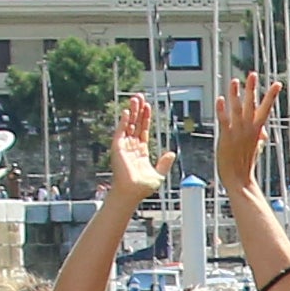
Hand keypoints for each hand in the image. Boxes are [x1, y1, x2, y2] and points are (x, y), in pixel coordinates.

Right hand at [101, 94, 167, 211]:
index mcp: (141, 152)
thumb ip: (164, 163)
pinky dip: (123, 121)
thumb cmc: (142, 188)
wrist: (132, 193)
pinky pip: (121, 131)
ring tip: (135, 99)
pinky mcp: (118, 148)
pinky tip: (127, 111)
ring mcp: (124, 146)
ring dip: (132, 112)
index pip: (143, 130)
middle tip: (140, 97)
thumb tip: (171, 153)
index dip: (146, 118)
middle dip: (138, 110)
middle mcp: (132, 147)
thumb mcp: (158, 174)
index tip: (148, 107)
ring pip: (128, 125)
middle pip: (135, 124)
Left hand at [215, 70, 279, 194]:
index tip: (277, 84)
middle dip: (252, 89)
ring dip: (236, 94)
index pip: (266, 109)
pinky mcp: (226, 137)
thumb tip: (263, 133)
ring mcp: (237, 132)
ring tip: (235, 81)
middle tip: (252, 74)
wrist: (238, 179)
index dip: (271, 96)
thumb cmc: (245, 164)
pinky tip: (221, 99)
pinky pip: (224, 120)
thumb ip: (259, 137)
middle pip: (251, 105)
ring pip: (237, 109)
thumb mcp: (256, 148)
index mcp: (257, 130)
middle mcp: (248, 129)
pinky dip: (222, 110)